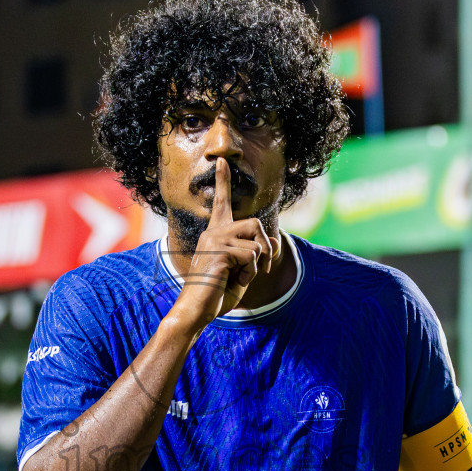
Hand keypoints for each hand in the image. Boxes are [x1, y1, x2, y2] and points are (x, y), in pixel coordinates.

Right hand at [169, 158, 277, 328]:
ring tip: (239, 276)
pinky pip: (252, 256)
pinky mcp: (219, 251)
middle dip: (265, 247)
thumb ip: (255, 255)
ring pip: (256, 242)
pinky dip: (250, 272)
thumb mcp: (242, 271)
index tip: (222, 160)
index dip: (223, 180)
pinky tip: (234, 280)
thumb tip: (274, 241)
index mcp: (216, 234)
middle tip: (258, 267)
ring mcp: (214, 240)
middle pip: (255, 223)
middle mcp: (213, 232)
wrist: (197, 310)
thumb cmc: (217, 293)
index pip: (222, 202)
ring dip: (257, 265)